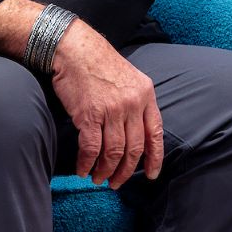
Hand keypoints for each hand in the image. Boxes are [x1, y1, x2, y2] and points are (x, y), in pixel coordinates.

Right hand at [49, 20, 163, 186]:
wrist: (76, 49)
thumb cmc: (100, 64)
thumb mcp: (130, 79)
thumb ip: (137, 103)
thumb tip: (137, 132)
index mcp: (146, 95)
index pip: (155, 133)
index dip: (154, 158)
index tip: (150, 175)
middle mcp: (132, 104)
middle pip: (134, 148)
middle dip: (125, 170)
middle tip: (116, 183)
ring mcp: (112, 110)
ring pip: (113, 151)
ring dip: (105, 170)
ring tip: (98, 179)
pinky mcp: (89, 114)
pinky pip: (91, 147)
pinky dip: (87, 162)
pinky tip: (83, 169)